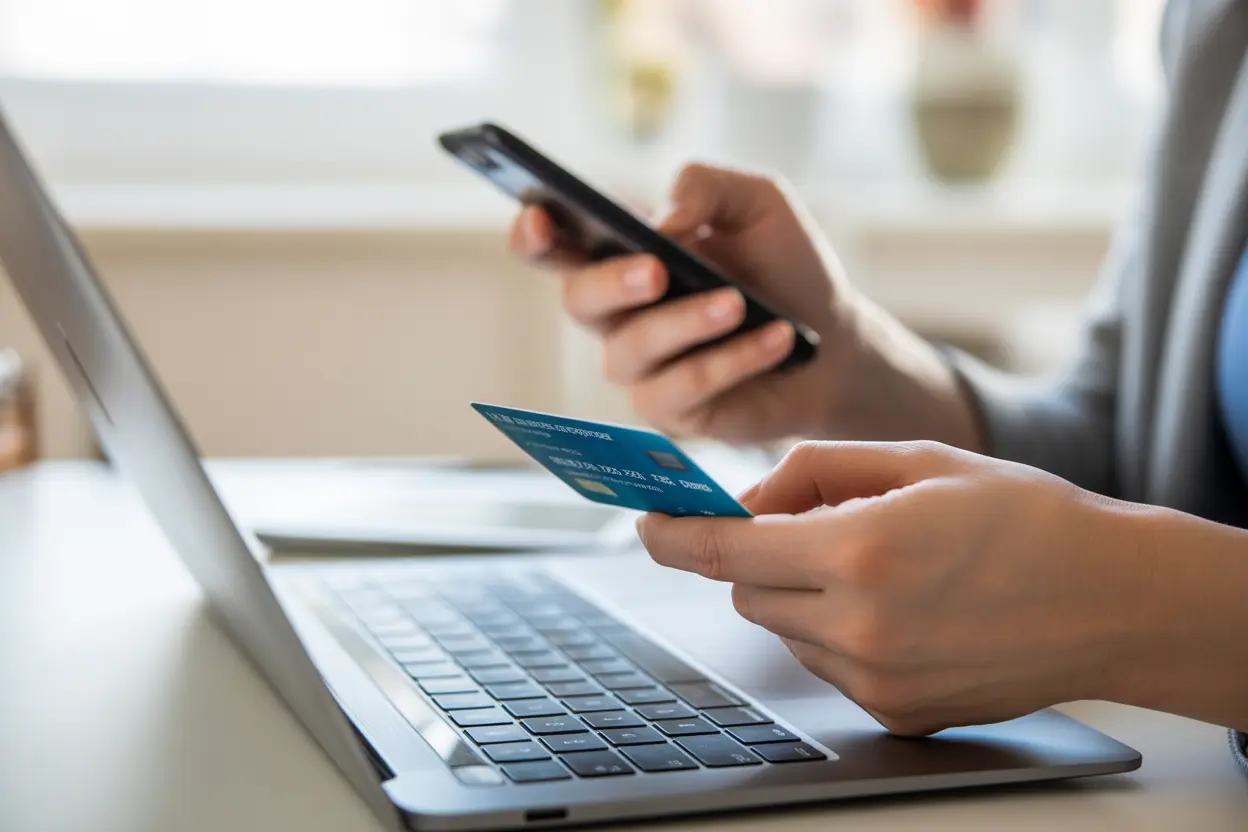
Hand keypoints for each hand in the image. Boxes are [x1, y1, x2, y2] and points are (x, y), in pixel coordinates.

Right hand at [508, 164, 980, 449]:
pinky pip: (681, 388)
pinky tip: (776, 339)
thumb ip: (706, 186)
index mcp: (622, 257)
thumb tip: (664, 219)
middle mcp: (618, 315)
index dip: (532, 233)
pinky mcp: (673, 412)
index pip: (554, 247)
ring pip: (631, 349)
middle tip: (655, 270)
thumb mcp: (758, 202)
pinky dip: (730, 360)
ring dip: (685, 323)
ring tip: (738, 302)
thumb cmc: (786, 268)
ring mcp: (641, 368)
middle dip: (611, 283)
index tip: (538, 216)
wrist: (837, 340)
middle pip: (577, 301)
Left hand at [636, 441, 1150, 735]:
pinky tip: (904, 610)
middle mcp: (862, 628)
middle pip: (747, 593)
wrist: (1112, 598)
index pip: (725, 552)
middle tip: (814, 527)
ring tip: (882, 567)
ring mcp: (879, 682)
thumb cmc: (1023, 515)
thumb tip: (749, 498)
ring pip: (785, 631)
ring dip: (801, 595)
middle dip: (758, 557)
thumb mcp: (915, 459)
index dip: (673, 535)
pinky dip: (838, 633)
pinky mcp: (898, 715)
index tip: (648, 524)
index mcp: (862, 552)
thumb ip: (815, 471)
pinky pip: (828, 667)